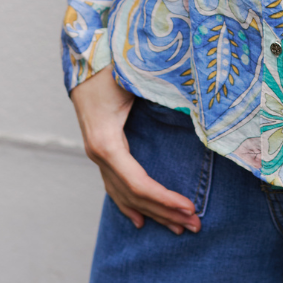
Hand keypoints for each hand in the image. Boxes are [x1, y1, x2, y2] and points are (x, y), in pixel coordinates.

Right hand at [70, 68, 200, 235]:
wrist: (83, 54)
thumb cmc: (111, 64)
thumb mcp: (136, 81)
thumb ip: (164, 96)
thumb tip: (200, 107)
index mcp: (106, 142)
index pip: (138, 183)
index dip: (164, 199)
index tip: (190, 207)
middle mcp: (98, 153)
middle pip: (133, 195)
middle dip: (165, 212)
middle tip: (196, 226)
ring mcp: (96, 153)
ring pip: (124, 194)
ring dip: (152, 212)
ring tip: (179, 228)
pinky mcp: (100, 148)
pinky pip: (115, 184)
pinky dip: (129, 204)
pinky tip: (141, 221)